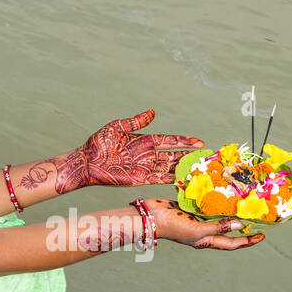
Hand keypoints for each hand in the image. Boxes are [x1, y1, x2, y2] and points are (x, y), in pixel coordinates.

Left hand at [59, 109, 203, 191]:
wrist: (86, 162)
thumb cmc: (98, 143)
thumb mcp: (117, 127)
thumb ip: (136, 121)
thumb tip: (153, 112)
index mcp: (144, 140)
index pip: (169, 140)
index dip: (184, 141)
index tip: (199, 142)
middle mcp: (147, 155)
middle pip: (173, 155)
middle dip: (188, 156)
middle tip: (205, 157)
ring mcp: (144, 168)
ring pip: (168, 167)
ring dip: (182, 168)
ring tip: (199, 169)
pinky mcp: (139, 179)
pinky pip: (158, 179)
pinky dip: (170, 180)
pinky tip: (183, 180)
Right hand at [141, 198, 265, 249]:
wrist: (151, 217)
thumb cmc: (173, 227)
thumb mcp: (198, 230)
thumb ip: (218, 227)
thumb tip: (238, 225)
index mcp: (206, 241)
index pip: (232, 244)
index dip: (247, 241)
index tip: (262, 236)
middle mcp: (204, 232)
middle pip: (227, 232)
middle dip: (242, 229)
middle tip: (256, 221)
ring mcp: (197, 221)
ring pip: (219, 219)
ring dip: (230, 214)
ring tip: (244, 207)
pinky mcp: (191, 210)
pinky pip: (208, 208)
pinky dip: (217, 203)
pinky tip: (224, 195)